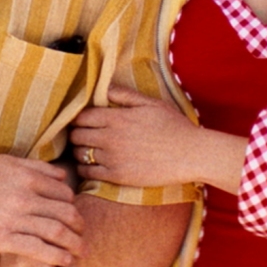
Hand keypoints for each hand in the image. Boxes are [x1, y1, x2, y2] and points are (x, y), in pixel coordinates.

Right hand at [0, 154, 85, 266]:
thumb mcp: (4, 163)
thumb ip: (35, 168)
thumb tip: (62, 177)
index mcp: (27, 177)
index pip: (64, 194)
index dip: (73, 207)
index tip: (74, 217)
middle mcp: (24, 196)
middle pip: (65, 213)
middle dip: (79, 227)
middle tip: (83, 236)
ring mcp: (14, 218)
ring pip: (57, 232)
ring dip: (74, 244)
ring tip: (80, 252)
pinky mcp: (2, 239)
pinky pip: (39, 249)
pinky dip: (57, 256)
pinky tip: (64, 260)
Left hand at [70, 86, 198, 187]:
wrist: (190, 154)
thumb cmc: (173, 126)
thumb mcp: (151, 103)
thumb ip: (124, 95)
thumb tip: (104, 90)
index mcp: (117, 118)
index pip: (82, 116)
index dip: (79, 118)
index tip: (83, 120)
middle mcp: (111, 138)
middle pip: (76, 135)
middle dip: (76, 134)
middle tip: (83, 135)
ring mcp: (113, 159)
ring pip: (80, 155)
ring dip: (79, 151)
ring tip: (87, 149)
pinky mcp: (117, 176)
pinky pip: (88, 173)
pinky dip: (85, 168)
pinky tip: (92, 165)